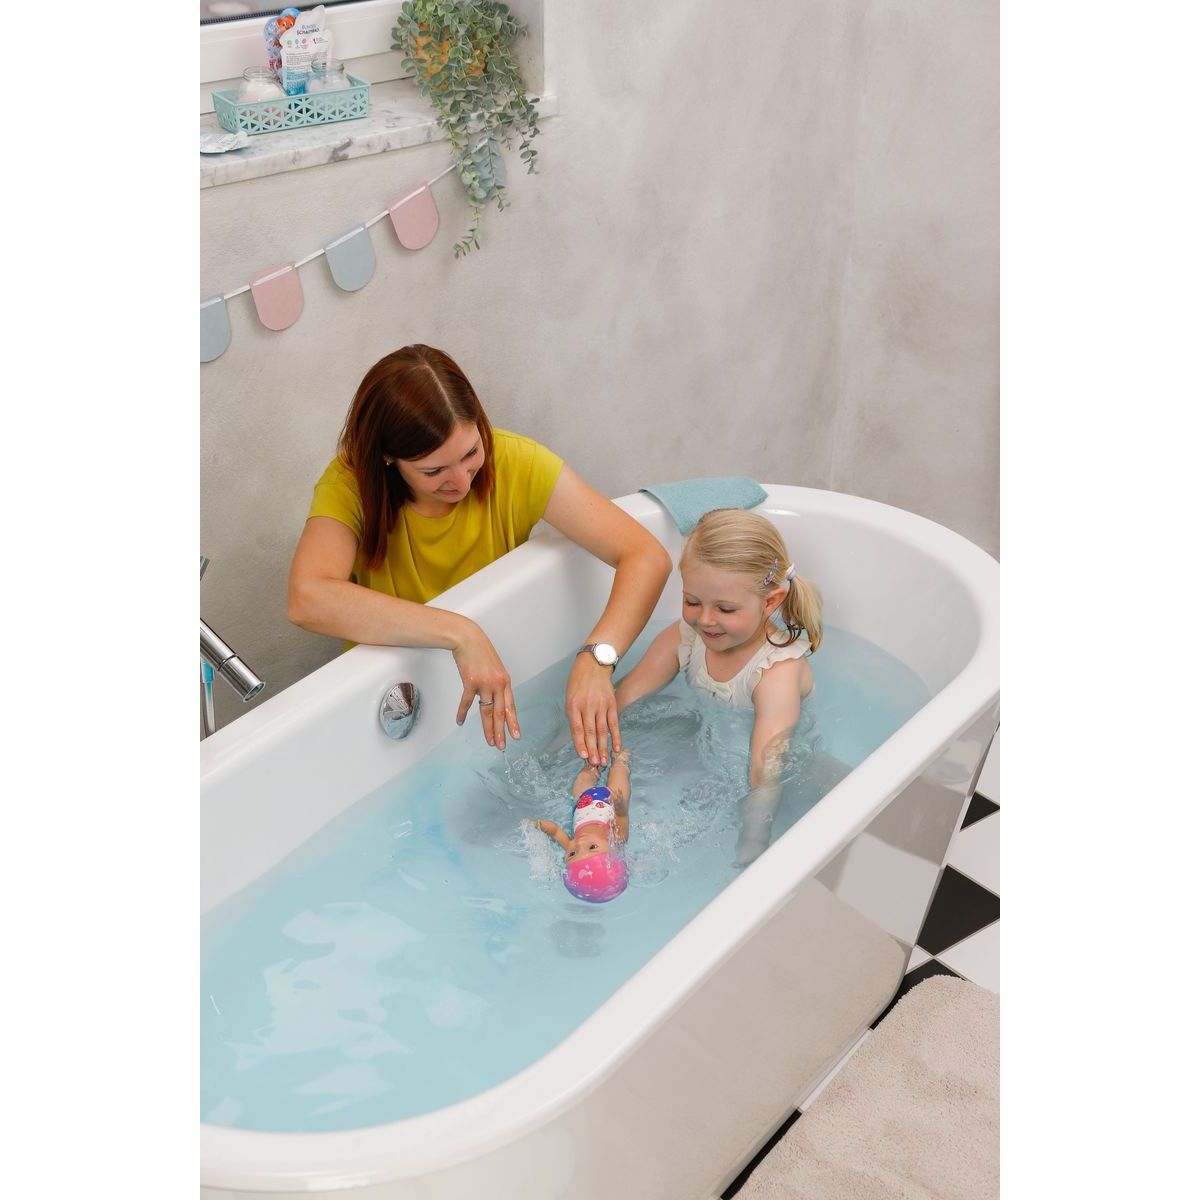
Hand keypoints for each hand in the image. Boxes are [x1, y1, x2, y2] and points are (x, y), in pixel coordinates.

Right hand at [452, 622, 519, 749]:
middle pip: (500, 712)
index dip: (513, 722)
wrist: (468, 639)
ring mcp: (484, 683)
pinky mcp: (470, 682)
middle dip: (501, 731)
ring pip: (487, 711)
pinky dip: (462, 713)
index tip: (516, 735)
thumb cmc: (480, 652)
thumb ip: (496, 684)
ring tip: (489, 741)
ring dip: (487, 728)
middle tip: (501, 746)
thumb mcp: (495, 668)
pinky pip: (467, 702)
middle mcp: (498, 684)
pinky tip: (460, 721)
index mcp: (505, 681)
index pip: (511, 706)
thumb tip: (496, 699)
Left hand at [565, 653, 619, 766]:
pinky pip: (614, 723)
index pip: (577, 729)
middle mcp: (587, 706)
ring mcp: (600, 705)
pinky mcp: (611, 703)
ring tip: (604, 760)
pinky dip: (616, 736)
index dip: (580, 744)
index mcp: (573, 705)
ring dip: (603, 747)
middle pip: (590, 732)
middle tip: (595, 764)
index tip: (583, 756)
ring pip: (602, 730)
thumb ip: (574, 716)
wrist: (594, 663)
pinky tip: (616, 747)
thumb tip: (578, 737)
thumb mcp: (570, 696)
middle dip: (592, 750)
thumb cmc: (578, 681)